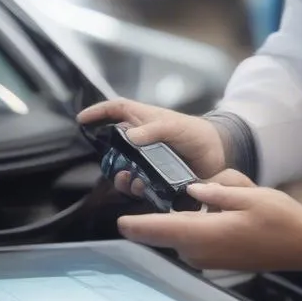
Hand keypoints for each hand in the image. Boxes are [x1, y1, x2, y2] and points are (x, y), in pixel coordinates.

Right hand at [77, 98, 227, 191]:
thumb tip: (131, 136)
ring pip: (124, 171)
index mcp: (144, 121)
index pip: (116, 110)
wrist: (220, 154)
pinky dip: (136, 190)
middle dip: (108, 158)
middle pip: (114, 148)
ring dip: (121, 177)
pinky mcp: (157, 180)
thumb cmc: (196, 133)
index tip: (81, 120)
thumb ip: (154, 129)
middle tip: (110, 165)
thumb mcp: (175, 125)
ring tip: (127, 180)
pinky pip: (139, 187)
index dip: (98, 112)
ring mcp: (148, 162)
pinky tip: (141, 189)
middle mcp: (142, 142)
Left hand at [116, 170, 301, 273]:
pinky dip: (203, 223)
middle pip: (169, 229)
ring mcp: (209, 259)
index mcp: (204, 234)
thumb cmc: (281, 220)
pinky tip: (233, 211)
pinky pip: (197, 238)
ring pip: (184, 231)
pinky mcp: (217, 260)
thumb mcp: (248, 194)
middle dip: (176, 207)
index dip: (135, 226)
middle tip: (209, 188)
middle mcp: (201, 252)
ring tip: (233, 198)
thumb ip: (215, 192)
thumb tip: (192, 190)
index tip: (119, 220)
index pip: (158, 231)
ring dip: (194, 215)